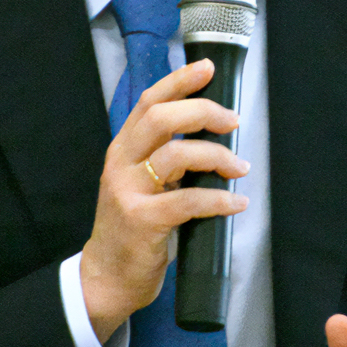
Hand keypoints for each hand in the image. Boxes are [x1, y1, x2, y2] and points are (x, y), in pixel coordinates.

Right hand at [81, 59, 249, 342]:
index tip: (207, 68)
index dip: (179, 81)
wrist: (107, 277)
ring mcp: (129, 192)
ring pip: (178, 154)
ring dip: (218, 157)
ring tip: (239, 167)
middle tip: (232, 122)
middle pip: (162, 118)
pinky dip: (219, 200)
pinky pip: (189, 201)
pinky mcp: (143, 221)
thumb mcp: (141, 184)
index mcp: (122, 150)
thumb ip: (164, 159)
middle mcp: (121, 164)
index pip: (148, 102)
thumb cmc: (133, 229)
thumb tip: (211, 136)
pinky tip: (236, 203)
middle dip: (204, 112)